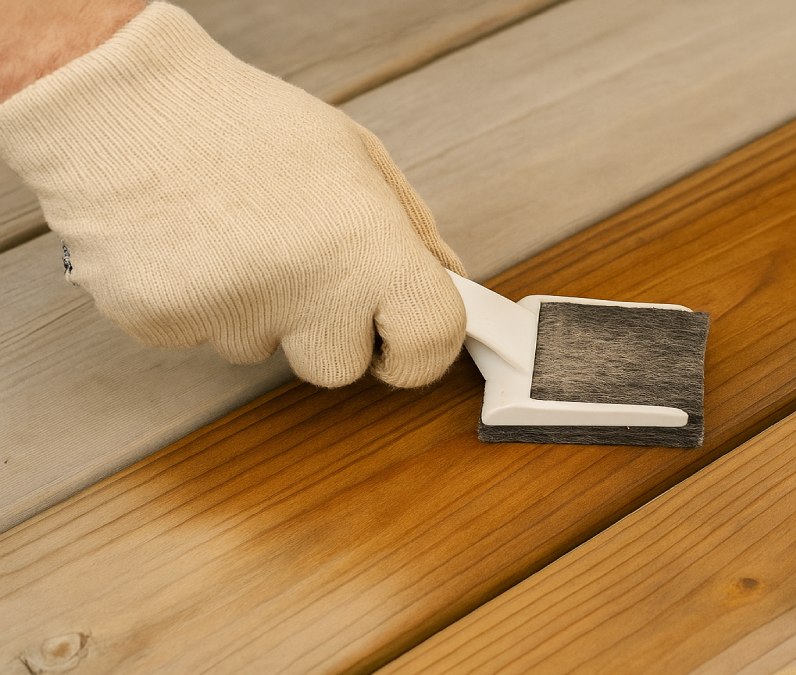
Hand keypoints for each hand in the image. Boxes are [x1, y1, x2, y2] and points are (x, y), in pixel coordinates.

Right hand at [0, 3, 465, 387]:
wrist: (118, 104)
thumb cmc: (242, 123)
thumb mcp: (357, 159)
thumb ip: (413, 232)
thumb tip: (449, 285)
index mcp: (365, 247)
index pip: (429, 344)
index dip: (422, 349)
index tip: (406, 337)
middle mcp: (305, 292)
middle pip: (341, 367)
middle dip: (331, 330)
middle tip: (303, 263)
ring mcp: (230, 317)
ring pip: (267, 350)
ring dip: (262, 311)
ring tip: (236, 236)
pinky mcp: (164, 327)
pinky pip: (206, 337)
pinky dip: (204, 303)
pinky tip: (193, 247)